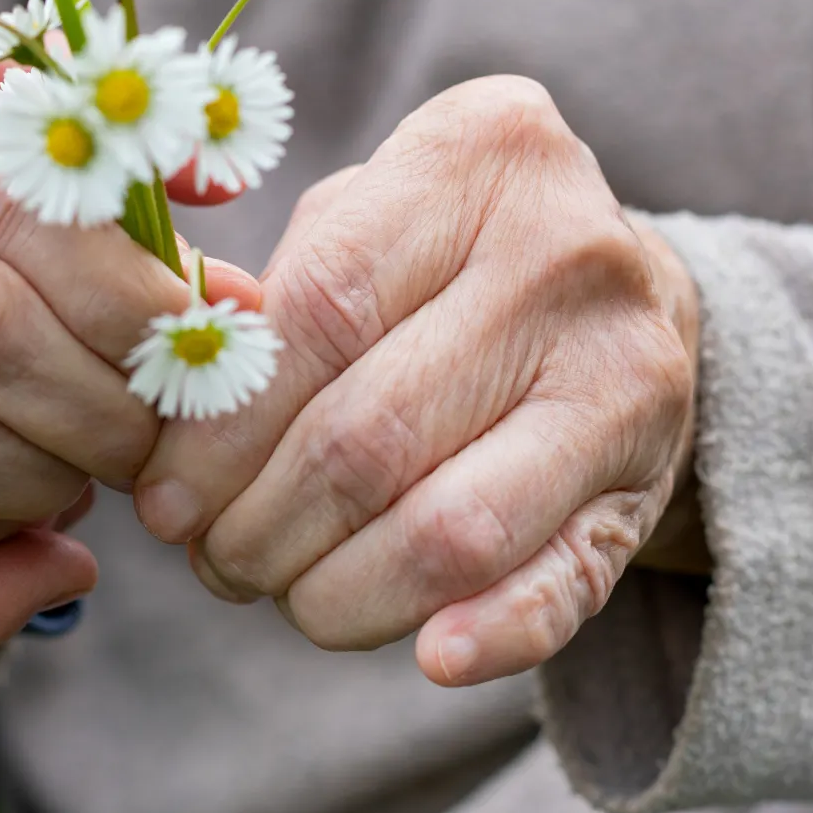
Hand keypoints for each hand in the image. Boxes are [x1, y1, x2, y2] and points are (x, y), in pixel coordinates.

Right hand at [0, 45, 241, 560]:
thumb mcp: (10, 124)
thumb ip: (118, 169)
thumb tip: (234, 292)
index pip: (6, 201)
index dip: (120, 287)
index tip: (195, 335)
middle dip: (96, 397)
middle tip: (164, 427)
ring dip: (42, 474)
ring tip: (98, 463)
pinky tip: (22, 497)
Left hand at [133, 77, 699, 685]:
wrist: (626, 287)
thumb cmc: (442, 252)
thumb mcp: (364, 217)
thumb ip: (272, 301)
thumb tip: (169, 433)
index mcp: (478, 154)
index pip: (317, 312)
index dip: (220, 428)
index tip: (161, 496)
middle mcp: (568, 252)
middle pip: (369, 435)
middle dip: (261, 525)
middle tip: (212, 558)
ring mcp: (628, 371)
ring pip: (450, 527)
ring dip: (337, 591)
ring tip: (280, 592)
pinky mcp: (651, 480)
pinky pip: (568, 581)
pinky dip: (497, 634)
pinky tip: (431, 657)